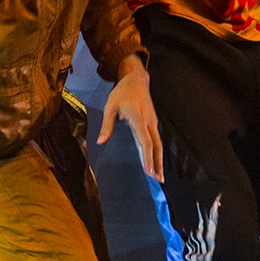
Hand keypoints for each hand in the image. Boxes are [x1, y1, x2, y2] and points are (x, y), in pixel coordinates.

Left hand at [97, 57, 162, 180]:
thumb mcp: (110, 106)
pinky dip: (157, 152)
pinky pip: (156, 140)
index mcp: (138, 119)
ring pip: (158, 144)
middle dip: (157, 164)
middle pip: (156, 146)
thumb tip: (100, 142)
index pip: (145, 141)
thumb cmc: (121, 93)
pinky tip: (156, 162)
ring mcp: (152, 122)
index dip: (147, 157)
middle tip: (158, 180)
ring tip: (159, 176)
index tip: (148, 171)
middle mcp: (148, 122)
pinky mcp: (152, 122)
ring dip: (159, 160)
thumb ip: (106, 125)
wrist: (136, 80)